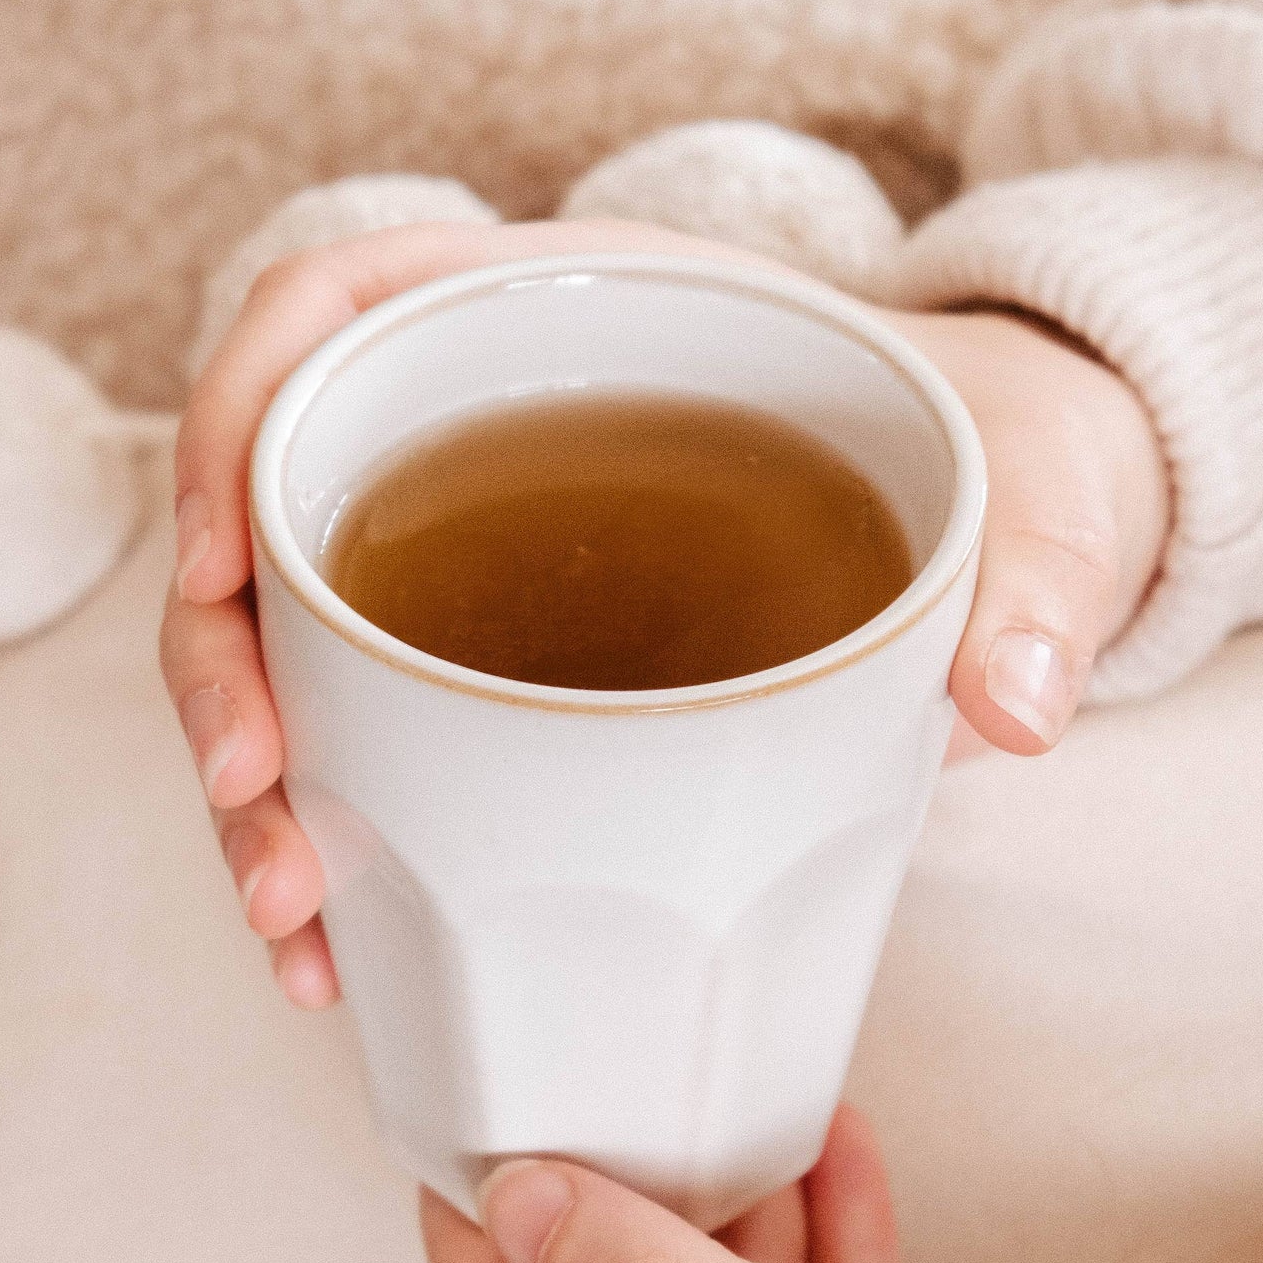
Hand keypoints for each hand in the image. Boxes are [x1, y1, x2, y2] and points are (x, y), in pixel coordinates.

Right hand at [159, 220, 1169, 1005]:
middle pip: (273, 506)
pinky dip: (331, 841)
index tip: (219, 561)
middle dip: (221, 664)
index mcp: (577, 309)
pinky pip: (367, 738)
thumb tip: (1016, 703)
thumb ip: (1044, 578)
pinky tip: (338, 957)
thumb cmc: (1005, 463)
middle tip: (254, 804)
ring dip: (255, 786)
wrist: (1021, 521)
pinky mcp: (495, 670)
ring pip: (294, 646)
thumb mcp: (1043, 493)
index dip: (238, 416)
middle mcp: (490, 419)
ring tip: (291, 924)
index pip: (331, 306)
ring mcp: (480, 552)